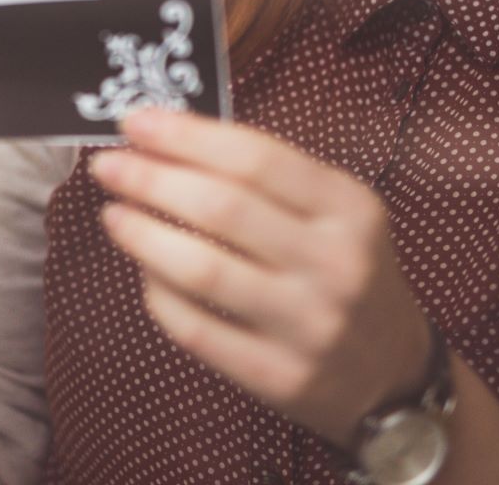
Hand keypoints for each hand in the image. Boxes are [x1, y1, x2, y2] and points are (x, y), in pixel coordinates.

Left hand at [90, 107, 434, 449]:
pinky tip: (144, 272)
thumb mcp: (333, 212)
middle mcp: (337, 264)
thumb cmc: (343, 271)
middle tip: (108, 166)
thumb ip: (264, 175)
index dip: (185, 136)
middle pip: (223, 209)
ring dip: (143, 236)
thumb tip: (166, 137)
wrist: (390, 374)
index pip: (256, 157)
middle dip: (150, 180)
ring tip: (113, 215)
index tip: (134, 122)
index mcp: (350, 208)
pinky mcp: (281, 377)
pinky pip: (197, 329)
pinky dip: (159, 295)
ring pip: (203, 270)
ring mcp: (310, 325)